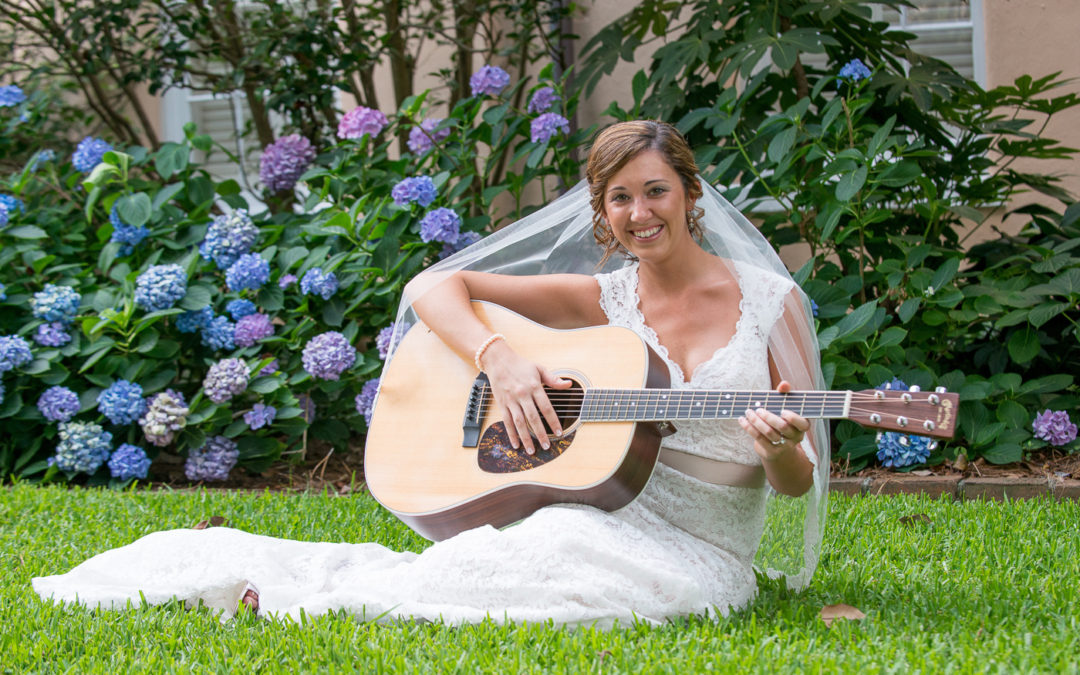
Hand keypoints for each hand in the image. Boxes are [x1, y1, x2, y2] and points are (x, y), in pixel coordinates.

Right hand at [481, 340, 571, 454]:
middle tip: (547, 445)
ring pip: (519, 422)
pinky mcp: (502, 404)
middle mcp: (522, 394)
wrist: (498, 360)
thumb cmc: (520, 365)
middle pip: (533, 418)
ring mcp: (511, 400)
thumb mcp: (539, 368)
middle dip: (540, 433)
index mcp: (534, 386)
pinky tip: (516, 444)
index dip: (553, 421)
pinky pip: (507, 422)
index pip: (546, 407)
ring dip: (525, 438)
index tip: (559, 432)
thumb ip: (553, 379)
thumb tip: (568, 384)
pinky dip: (511, 434)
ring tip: (531, 451)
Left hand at [738, 380, 810, 461]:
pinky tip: (742, 420)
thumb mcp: (785, 408)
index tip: (782, 411)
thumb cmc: (782, 421)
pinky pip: (759, 439)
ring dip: (756, 421)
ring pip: (769, 433)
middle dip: (769, 417)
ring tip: (748, 412)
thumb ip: (785, 395)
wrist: (779, 448)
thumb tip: (784, 384)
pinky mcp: (772, 452)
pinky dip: (749, 428)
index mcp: (802, 426)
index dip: (793, 418)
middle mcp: (796, 437)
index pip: (802, 423)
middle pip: (782, 427)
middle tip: (758, 409)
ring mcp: (784, 446)